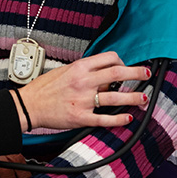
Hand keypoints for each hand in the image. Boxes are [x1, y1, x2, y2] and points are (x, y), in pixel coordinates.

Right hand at [15, 51, 149, 131]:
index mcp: (79, 68)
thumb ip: (84, 72)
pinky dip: (119, 119)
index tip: (126, 66)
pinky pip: (104, 118)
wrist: (29, 105)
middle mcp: (83, 82)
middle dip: (136, 73)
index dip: (122, 61)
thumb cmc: (44, 88)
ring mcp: (83, 100)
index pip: (109, 58)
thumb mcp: (64, 71)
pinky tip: (127, 118)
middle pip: (117, 73)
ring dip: (133, 98)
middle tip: (146, 74)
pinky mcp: (81, 117)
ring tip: (143, 99)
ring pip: (115, 97)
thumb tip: (103, 75)